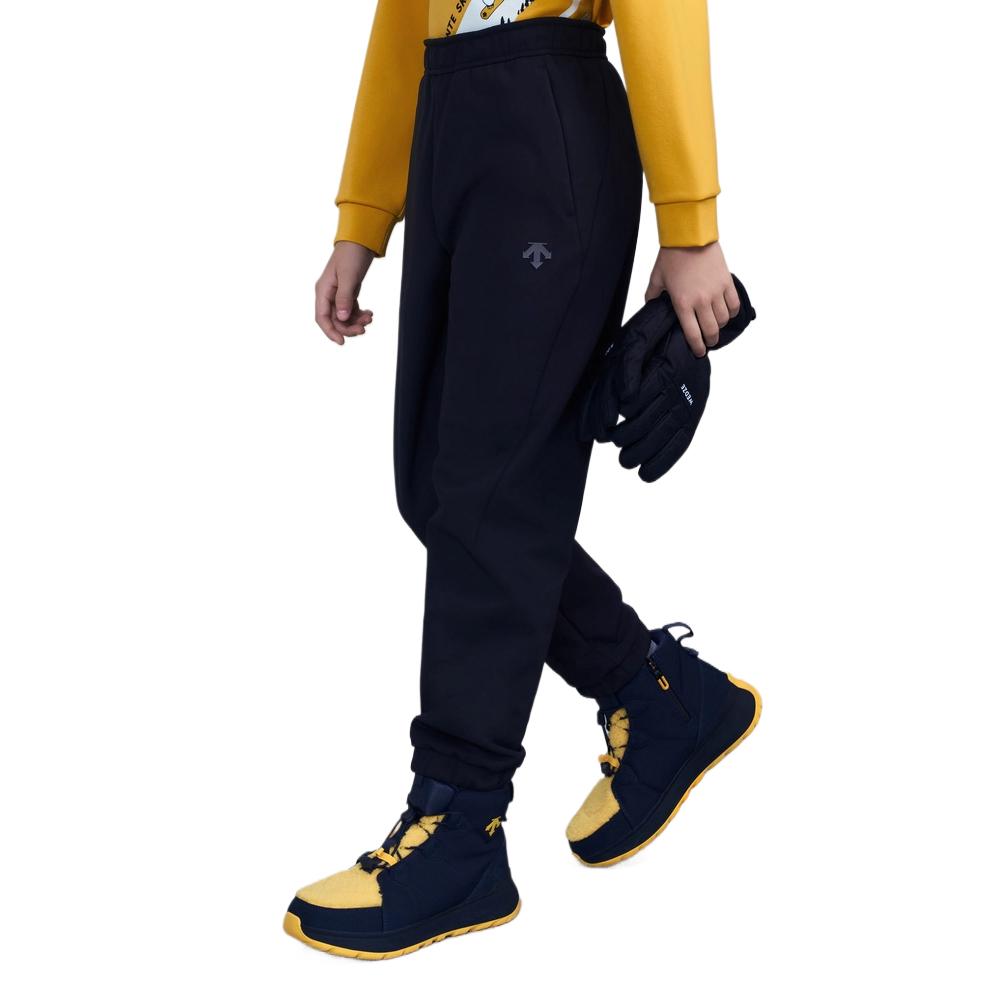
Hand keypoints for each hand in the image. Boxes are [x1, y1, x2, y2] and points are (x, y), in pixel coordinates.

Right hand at [315, 241, 375, 344]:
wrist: (360, 241)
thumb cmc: (352, 255)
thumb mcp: (349, 276)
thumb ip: (345, 298)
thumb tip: (341, 318)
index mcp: (323, 290)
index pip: (322, 317)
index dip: (330, 332)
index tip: (342, 342)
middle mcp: (328, 294)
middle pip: (335, 320)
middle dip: (348, 327)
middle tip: (364, 329)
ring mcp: (338, 294)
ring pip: (344, 317)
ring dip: (356, 321)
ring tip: (370, 318)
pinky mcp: (347, 293)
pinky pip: (351, 310)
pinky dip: (360, 314)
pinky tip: (370, 313)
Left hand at [645, 243, 739, 357]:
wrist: (690, 236)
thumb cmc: (672, 256)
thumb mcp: (656, 278)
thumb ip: (653, 296)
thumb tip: (651, 306)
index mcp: (682, 303)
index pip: (692, 334)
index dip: (697, 347)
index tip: (698, 352)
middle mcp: (701, 301)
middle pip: (711, 331)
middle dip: (710, 341)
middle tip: (708, 343)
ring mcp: (716, 292)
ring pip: (723, 320)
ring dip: (720, 326)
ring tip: (715, 327)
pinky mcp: (726, 282)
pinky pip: (734, 305)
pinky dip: (731, 312)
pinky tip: (726, 314)